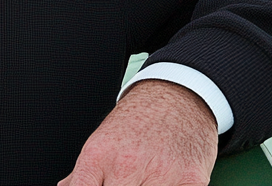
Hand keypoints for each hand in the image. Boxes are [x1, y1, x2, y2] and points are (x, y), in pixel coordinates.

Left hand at [58, 79, 218, 185]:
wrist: (180, 95)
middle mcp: (126, 166)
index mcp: (98, 157)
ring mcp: (159, 175)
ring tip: (145, 181)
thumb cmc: (141, 119)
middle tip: (124, 182)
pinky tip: (166, 182)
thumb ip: (82, 174)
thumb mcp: (102, 140)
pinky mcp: (189, 181)